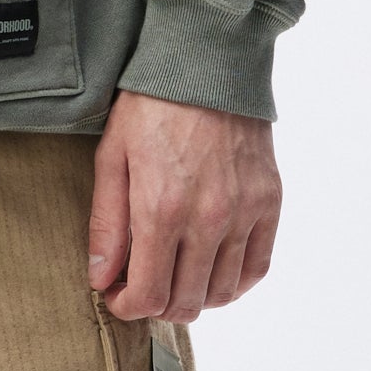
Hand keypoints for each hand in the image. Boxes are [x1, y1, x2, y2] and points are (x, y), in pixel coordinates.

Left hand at [87, 91, 280, 323]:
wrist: (208, 62)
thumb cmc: (152, 106)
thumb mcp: (112, 158)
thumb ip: (106, 224)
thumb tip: (101, 279)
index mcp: (161, 210)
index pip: (149, 295)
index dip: (129, 307)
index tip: (118, 295)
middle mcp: (208, 219)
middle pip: (186, 303)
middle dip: (158, 306)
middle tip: (143, 286)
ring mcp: (244, 212)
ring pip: (222, 292)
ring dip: (194, 298)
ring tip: (175, 278)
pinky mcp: (269, 202)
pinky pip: (257, 267)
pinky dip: (234, 283)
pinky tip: (212, 273)